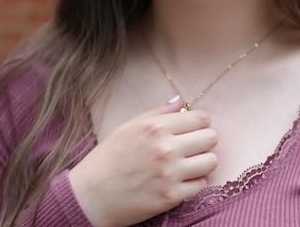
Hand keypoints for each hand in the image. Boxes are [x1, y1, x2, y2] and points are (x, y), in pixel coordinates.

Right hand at [69, 97, 217, 226]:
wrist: (88, 198)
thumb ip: (158, 112)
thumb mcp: (128, 127)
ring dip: (202, 163)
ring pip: (211, 161)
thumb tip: (181, 101)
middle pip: (211, 138)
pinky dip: (194, 183)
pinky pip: (201, 184)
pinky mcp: (171, 197)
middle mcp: (165, 148)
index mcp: (155, 128)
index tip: (193, 130)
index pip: (202, 118)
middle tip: (190, 149)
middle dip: (203, 142)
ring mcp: (170, 174)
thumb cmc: (107, 159)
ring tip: (187, 165)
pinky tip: (179, 182)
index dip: (200, 124)